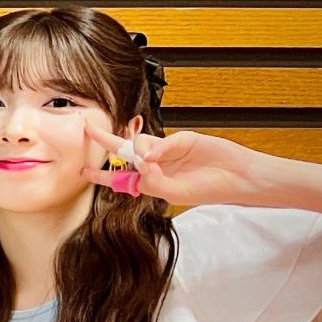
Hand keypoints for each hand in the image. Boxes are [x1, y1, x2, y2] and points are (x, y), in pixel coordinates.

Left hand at [84, 120, 272, 208]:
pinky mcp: (181, 138)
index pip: (122, 178)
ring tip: (153, 164)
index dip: (103, 175)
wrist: (239, 178)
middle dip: (106, 141)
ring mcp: (167, 150)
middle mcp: (156, 164)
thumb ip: (153, 182)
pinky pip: (161, 141)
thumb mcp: (175, 193)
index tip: (83, 172)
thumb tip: (138, 163)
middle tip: (87, 129)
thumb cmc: (208, 189)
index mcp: (152, 181)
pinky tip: (156, 157)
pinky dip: (156, 148)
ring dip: (139, 152)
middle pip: (125, 152)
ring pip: (141, 144)